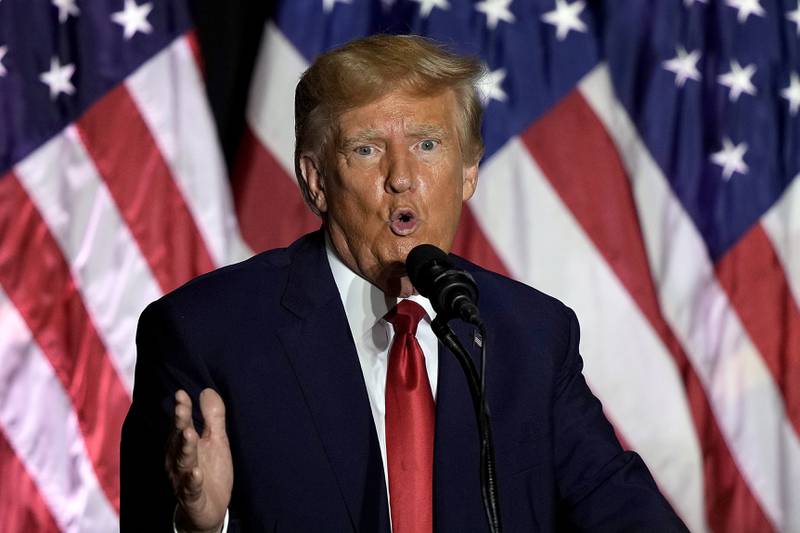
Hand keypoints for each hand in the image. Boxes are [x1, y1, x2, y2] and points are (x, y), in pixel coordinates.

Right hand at [166, 388, 232, 532]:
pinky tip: (196, 473)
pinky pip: (191, 489)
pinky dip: (193, 481)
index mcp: (183, 444)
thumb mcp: (216, 440)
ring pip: (183, 462)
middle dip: (180, 424)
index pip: (181, 423)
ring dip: (185, 448)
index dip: (182, 409)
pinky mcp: (192, 497)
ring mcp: (183, 478)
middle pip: (178, 439)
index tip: (181, 393)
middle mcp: (178, 459)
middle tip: (181, 409)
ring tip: (189, 433)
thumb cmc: (210, 469)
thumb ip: (213, 417)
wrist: (208, 508)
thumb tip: (207, 390)